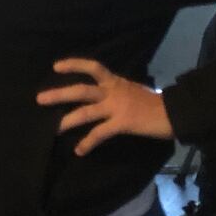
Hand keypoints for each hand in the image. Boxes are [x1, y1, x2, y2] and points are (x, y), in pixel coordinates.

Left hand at [36, 58, 173, 155]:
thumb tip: (100, 97)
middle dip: (59, 94)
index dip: (74, 65)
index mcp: (116, 82)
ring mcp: (117, 107)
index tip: (56, 66)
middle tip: (40, 99)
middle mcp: (113, 91)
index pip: (93, 67)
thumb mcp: (133, 90)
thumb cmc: (155, 103)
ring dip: (67, 121)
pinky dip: (88, 143)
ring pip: (86, 112)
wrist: (175, 112)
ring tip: (53, 129)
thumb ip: (115, 92)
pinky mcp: (122, 123)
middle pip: (82, 90)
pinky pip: (100, 133)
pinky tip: (79, 151)